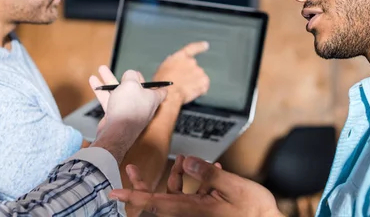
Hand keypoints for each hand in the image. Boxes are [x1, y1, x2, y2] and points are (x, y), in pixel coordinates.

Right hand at [89, 66, 166, 162]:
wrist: (116, 131)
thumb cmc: (128, 107)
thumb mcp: (131, 84)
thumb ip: (131, 76)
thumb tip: (130, 75)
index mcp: (152, 98)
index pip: (161, 92)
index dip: (161, 85)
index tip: (162, 83)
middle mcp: (142, 105)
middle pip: (136, 88)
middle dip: (128, 78)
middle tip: (125, 71)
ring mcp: (128, 111)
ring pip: (119, 92)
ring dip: (110, 80)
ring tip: (101, 69)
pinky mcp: (117, 116)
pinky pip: (110, 100)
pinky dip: (102, 91)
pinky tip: (93, 81)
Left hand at [110, 156, 281, 216]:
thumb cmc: (254, 211)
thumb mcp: (233, 188)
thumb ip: (208, 173)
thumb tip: (188, 161)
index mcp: (192, 211)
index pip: (154, 203)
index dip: (134, 196)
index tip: (114, 192)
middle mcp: (189, 214)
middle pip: (158, 200)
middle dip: (144, 183)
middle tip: (131, 167)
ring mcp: (196, 213)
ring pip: (174, 195)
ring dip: (175, 176)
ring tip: (183, 158)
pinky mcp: (204, 211)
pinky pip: (191, 196)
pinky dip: (195, 182)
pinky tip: (210, 169)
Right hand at [153, 41, 209, 103]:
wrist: (169, 94)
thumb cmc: (162, 83)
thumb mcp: (163, 69)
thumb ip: (172, 63)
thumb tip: (174, 62)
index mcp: (180, 57)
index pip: (192, 48)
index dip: (199, 46)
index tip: (205, 45)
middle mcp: (191, 62)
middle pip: (194, 67)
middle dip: (190, 74)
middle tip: (183, 83)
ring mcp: (198, 71)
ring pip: (199, 77)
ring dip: (195, 82)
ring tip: (186, 89)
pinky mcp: (204, 81)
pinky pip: (204, 85)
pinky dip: (201, 89)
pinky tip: (192, 93)